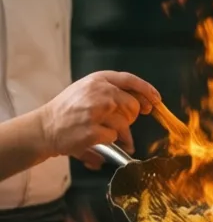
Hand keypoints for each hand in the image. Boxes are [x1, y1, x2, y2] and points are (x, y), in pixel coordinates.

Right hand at [37, 70, 159, 162]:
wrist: (47, 126)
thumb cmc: (69, 110)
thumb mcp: (88, 90)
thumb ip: (113, 93)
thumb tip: (144, 104)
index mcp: (98, 79)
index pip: (129, 80)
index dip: (146, 90)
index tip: (156, 100)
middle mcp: (98, 91)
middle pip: (133, 106)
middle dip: (131, 118)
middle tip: (122, 124)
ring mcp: (96, 111)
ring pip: (125, 124)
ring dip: (122, 134)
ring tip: (111, 135)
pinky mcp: (93, 130)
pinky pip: (114, 138)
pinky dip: (108, 142)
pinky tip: (96, 138)